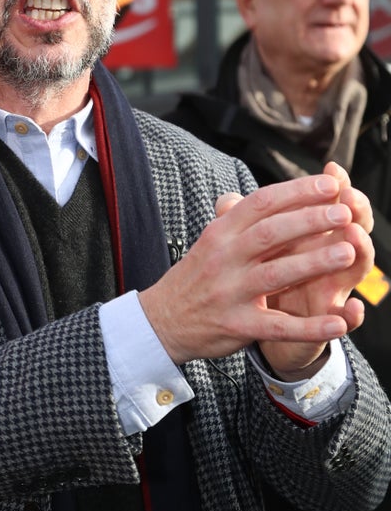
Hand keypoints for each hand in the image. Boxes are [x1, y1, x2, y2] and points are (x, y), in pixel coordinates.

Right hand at [138, 166, 373, 371]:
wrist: (162, 319)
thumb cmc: (197, 275)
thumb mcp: (212, 240)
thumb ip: (242, 218)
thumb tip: (276, 195)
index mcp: (221, 232)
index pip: (261, 203)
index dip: (296, 191)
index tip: (330, 184)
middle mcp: (224, 258)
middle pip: (270, 233)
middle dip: (310, 220)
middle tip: (345, 211)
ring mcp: (230, 293)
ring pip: (276, 274)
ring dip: (314, 262)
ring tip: (348, 252)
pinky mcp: (238, 326)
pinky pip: (279, 327)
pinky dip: (310, 327)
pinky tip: (339, 323)